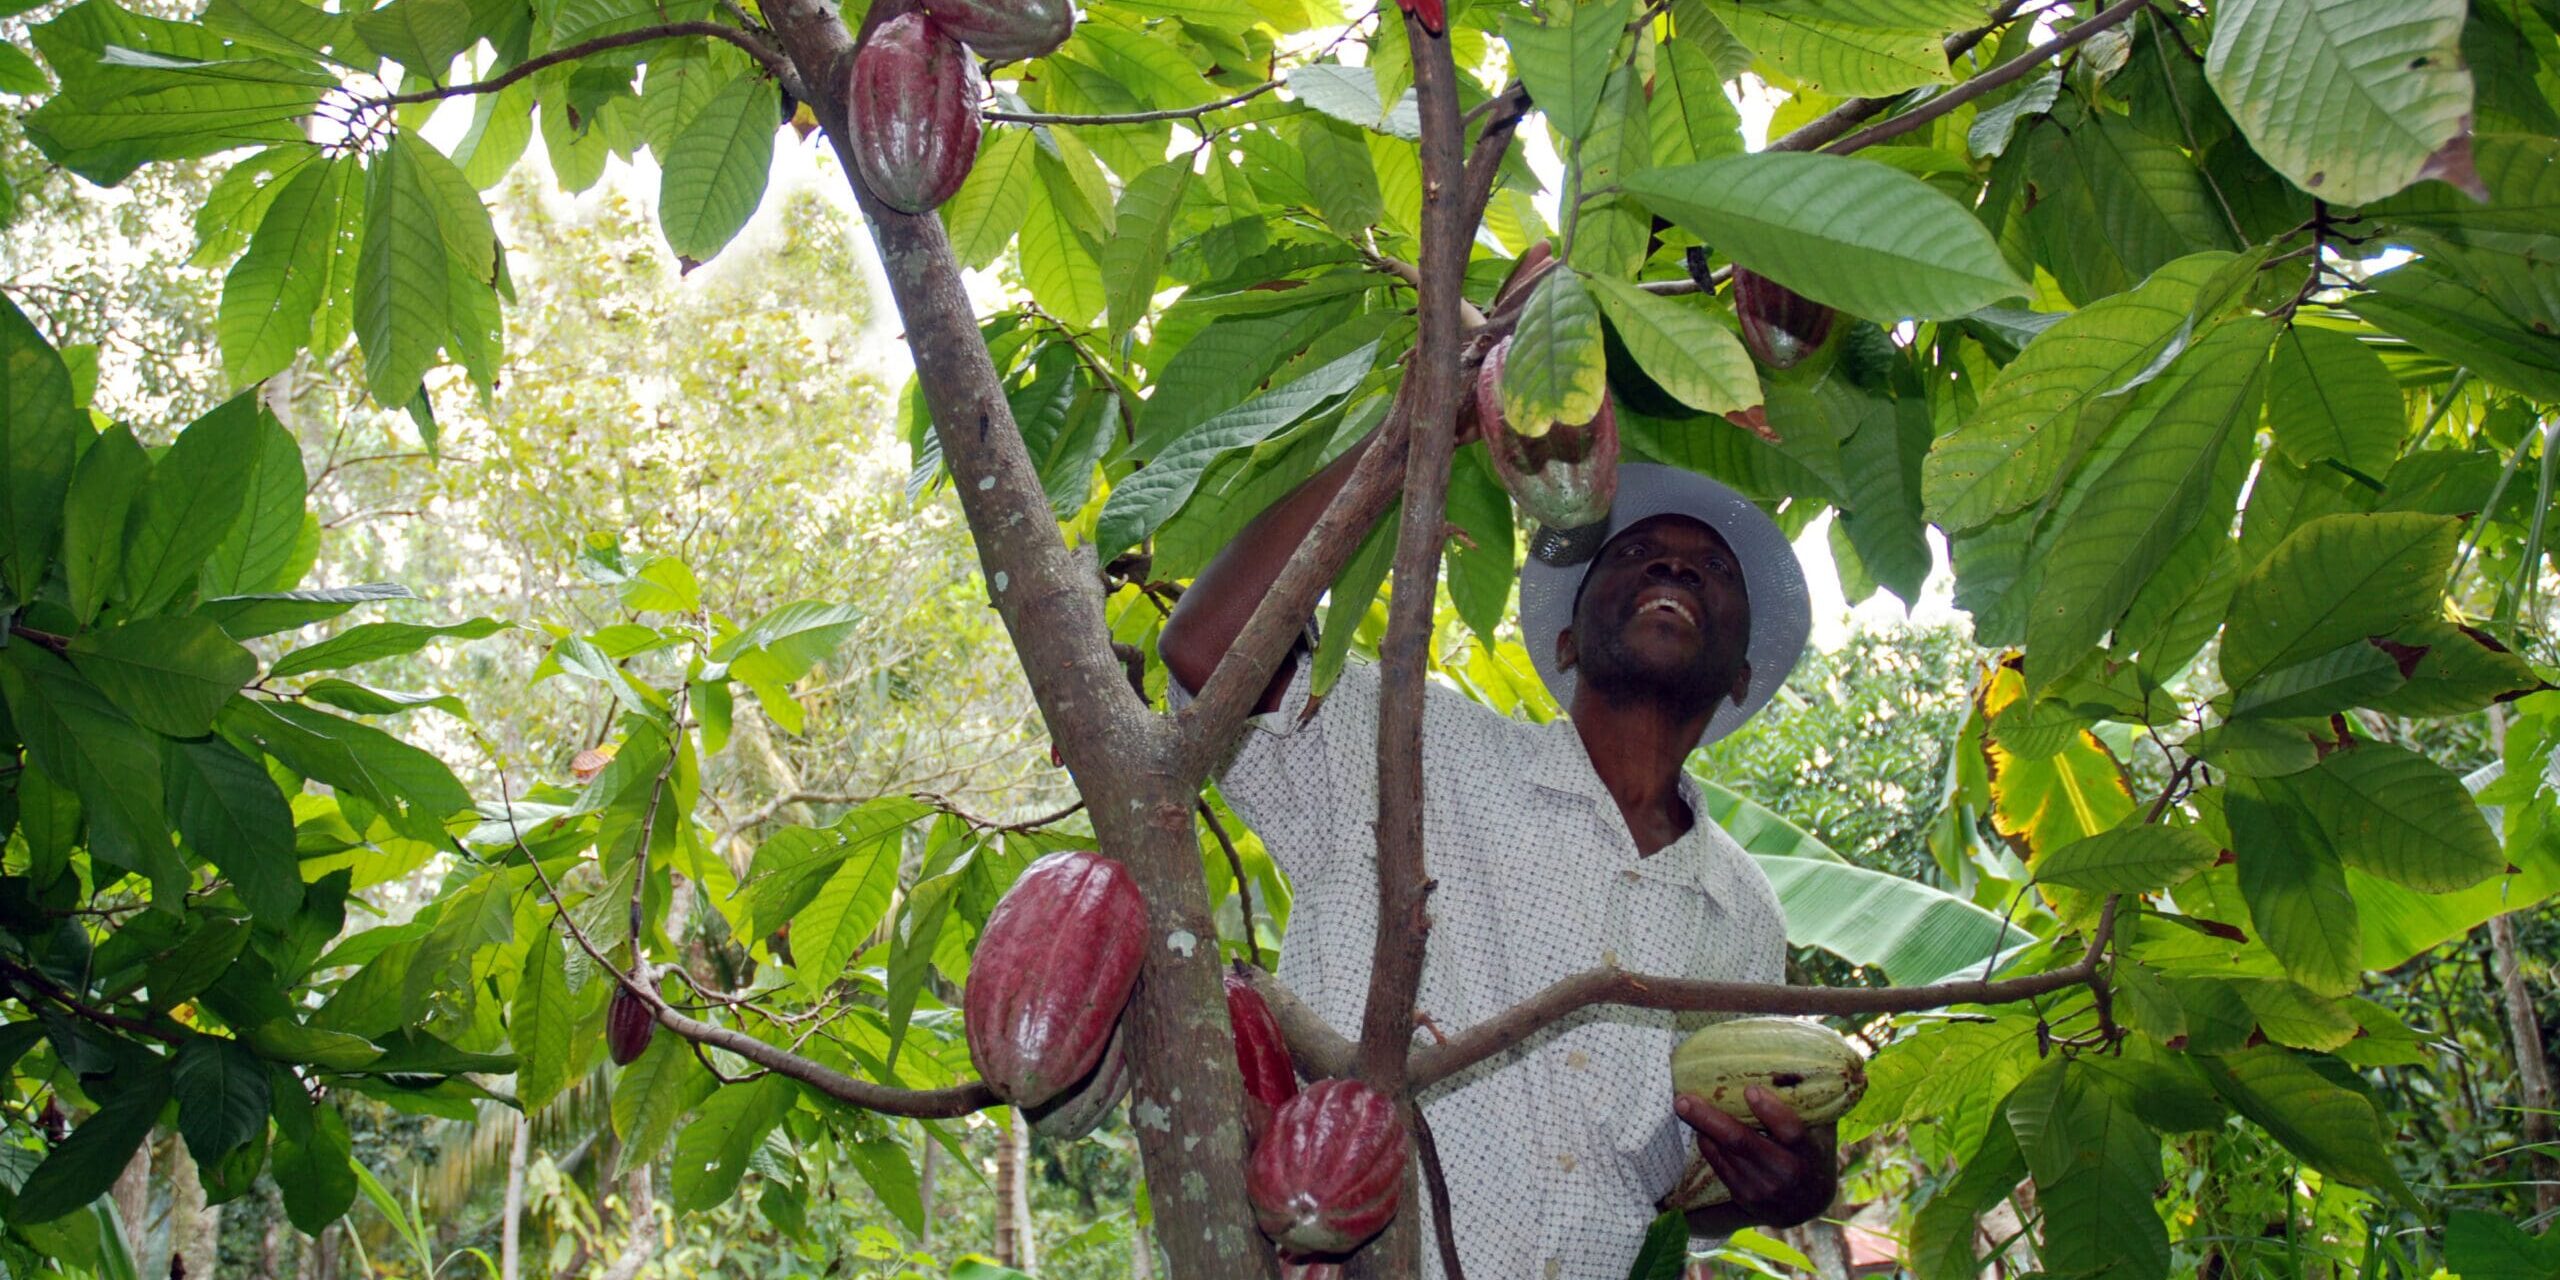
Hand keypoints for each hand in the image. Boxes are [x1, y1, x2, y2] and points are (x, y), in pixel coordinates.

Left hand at [1674, 1085, 1838, 1228]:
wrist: (1808, 1208)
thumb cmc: (1813, 1157)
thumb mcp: (1821, 1134)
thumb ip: (1809, 1107)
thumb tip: (1792, 1065)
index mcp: (1809, 1152)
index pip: (1790, 1131)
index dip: (1771, 1111)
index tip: (1750, 1089)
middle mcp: (1785, 1172)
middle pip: (1742, 1142)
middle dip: (1709, 1118)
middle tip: (1683, 1098)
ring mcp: (1763, 1187)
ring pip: (1725, 1152)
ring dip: (1702, 1128)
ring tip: (1684, 1105)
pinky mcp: (1745, 1196)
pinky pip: (1719, 1165)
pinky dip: (1707, 1144)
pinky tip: (1700, 1128)